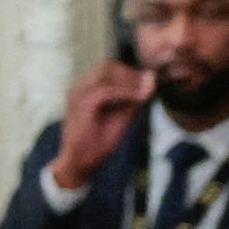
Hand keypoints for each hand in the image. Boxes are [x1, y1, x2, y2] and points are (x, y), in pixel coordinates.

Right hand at [49, 55, 155, 193]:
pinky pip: (106, 89)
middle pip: (108, 66)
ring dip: (129, 80)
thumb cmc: (96, 142)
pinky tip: (137, 97)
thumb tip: (150, 81)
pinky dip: (125, 91)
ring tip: (145, 90)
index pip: (109, 68)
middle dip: (131, 73)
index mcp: (85, 88)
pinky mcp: (81, 104)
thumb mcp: (120, 116)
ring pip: (106, 73)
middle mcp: (79, 86)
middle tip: (148, 84)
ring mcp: (78, 93)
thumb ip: (133, 99)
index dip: (130, 72)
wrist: (79, 162)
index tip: (149, 81)